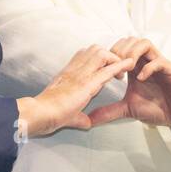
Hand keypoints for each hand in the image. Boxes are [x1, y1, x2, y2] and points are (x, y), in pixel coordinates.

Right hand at [16, 46, 135, 137]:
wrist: (41, 113)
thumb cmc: (48, 113)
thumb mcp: (68, 114)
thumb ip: (79, 117)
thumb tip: (86, 122)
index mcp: (68, 74)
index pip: (84, 56)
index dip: (97, 59)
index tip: (105, 69)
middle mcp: (74, 70)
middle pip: (94, 49)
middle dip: (108, 55)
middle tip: (116, 70)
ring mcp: (81, 74)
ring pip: (102, 53)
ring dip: (115, 59)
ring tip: (122, 70)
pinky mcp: (87, 83)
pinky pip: (107, 69)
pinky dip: (120, 66)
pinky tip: (129, 65)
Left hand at [83, 38, 170, 140]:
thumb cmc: (157, 109)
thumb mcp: (128, 109)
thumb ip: (109, 111)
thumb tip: (90, 119)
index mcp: (136, 67)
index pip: (121, 48)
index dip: (111, 56)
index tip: (106, 71)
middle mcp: (147, 62)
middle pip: (131, 40)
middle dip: (120, 51)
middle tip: (115, 67)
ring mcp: (160, 64)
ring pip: (145, 43)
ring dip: (133, 53)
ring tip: (128, 69)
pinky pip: (159, 61)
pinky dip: (148, 67)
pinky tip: (140, 79)